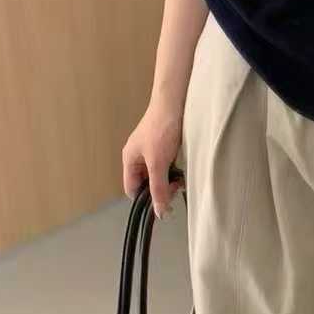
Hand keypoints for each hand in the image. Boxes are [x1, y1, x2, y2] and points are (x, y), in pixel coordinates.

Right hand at [122, 103, 185, 220]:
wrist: (175, 102)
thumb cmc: (162, 129)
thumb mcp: (159, 163)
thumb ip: (158, 188)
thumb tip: (159, 212)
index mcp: (129, 159)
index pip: (132, 189)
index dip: (145, 199)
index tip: (162, 203)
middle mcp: (138, 156)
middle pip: (146, 182)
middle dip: (160, 188)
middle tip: (175, 188)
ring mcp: (151, 150)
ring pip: (158, 174)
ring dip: (169, 180)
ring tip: (180, 180)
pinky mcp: (165, 145)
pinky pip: (167, 164)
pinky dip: (174, 170)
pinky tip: (183, 170)